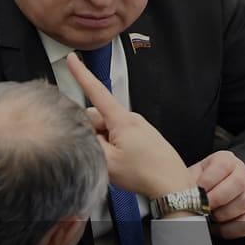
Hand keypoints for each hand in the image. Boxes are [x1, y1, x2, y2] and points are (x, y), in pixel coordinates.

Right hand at [66, 53, 193, 197]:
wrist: (173, 186)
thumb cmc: (144, 174)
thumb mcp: (107, 162)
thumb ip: (88, 143)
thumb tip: (80, 133)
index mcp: (121, 120)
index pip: (96, 92)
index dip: (81, 74)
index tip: (71, 59)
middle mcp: (131, 119)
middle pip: (97, 117)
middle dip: (91, 132)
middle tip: (100, 155)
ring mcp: (138, 128)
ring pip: (107, 129)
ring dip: (103, 142)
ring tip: (115, 162)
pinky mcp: (143, 137)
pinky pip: (119, 136)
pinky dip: (114, 146)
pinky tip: (123, 162)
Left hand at [188, 151, 244, 238]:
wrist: (224, 187)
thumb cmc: (204, 181)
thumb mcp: (195, 174)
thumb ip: (189, 180)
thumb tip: (178, 194)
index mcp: (226, 160)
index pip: (222, 165)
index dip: (209, 179)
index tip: (197, 190)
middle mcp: (242, 173)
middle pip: (237, 184)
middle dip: (217, 198)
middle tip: (202, 207)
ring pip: (244, 203)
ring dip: (224, 214)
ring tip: (209, 216)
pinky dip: (232, 229)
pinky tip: (218, 228)